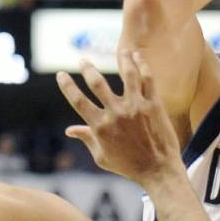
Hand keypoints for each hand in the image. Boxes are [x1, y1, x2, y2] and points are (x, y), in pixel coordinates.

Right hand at [58, 50, 180, 184]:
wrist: (158, 170)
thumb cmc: (128, 166)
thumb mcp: (102, 156)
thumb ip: (86, 139)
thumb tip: (69, 130)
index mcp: (101, 127)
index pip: (78, 101)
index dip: (67, 86)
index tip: (61, 75)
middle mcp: (117, 114)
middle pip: (98, 83)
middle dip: (88, 69)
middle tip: (83, 61)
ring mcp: (136, 107)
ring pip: (128, 74)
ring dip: (122, 58)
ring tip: (121, 50)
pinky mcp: (154, 105)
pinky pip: (147, 79)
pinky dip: (142, 64)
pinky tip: (138, 55)